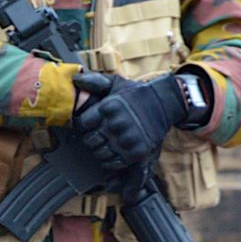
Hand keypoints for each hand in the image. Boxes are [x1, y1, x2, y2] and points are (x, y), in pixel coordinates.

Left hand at [72, 71, 186, 171]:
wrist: (165, 103)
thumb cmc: (136, 95)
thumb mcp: (116, 83)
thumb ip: (95, 81)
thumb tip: (75, 78)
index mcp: (108, 107)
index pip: (82, 124)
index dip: (83, 126)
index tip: (90, 125)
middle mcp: (116, 124)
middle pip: (89, 141)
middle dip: (92, 139)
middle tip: (100, 135)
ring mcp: (127, 139)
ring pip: (99, 154)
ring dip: (101, 151)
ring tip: (108, 143)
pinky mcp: (136, 152)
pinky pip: (113, 163)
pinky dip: (110, 161)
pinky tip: (114, 152)